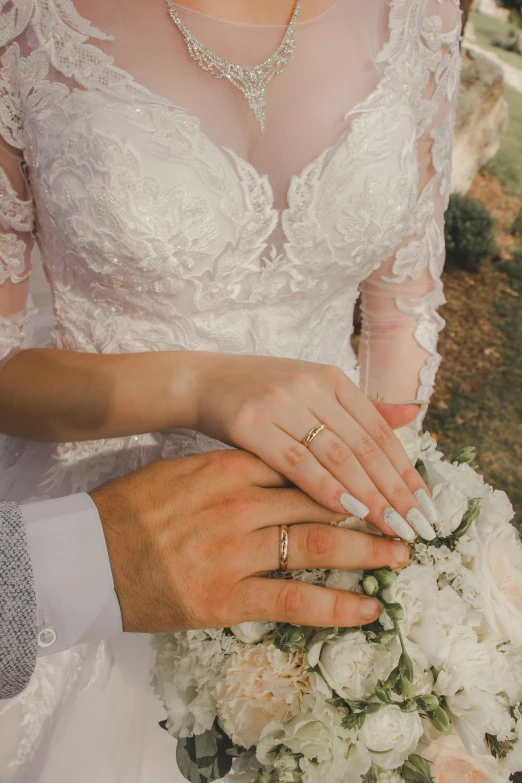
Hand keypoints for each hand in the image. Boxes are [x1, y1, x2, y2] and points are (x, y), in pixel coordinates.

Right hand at [89, 450, 409, 632]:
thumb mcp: (191, 467)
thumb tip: (288, 461)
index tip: (377, 478)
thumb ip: (242, 463)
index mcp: (231, 466)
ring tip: (399, 553)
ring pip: (318, 547)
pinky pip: (295, 601)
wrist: (88, 552)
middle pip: (322, 502)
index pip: (305, 464)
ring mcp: (235, 550)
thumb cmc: (138, 506)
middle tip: (404, 514)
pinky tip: (368, 607)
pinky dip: (336, 605)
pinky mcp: (227, 597)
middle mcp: (239, 503)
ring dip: (367, 552)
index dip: (348, 473)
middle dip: (370, 508)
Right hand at [190, 353, 437, 540]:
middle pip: (364, 445)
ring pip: (336, 454)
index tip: (426, 507)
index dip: (406, 471)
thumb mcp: (313, 390)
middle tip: (417, 526)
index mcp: (332, 379)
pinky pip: (296, 461)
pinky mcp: (251, 422)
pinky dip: (324, 487)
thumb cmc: (261, 393)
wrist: (201, 381)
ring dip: (368, 494)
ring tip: (389, 526)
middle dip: (395, 490)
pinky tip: (345, 512)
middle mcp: (312, 386)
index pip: (380, 431)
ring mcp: (281, 402)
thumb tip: (413, 414)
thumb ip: (362, 407)